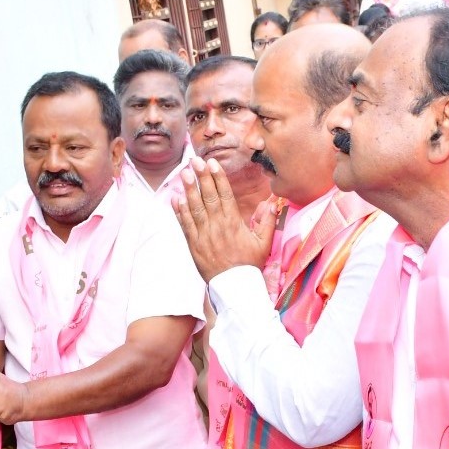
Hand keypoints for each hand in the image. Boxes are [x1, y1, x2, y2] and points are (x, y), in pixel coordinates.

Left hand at [171, 158, 275, 282]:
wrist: (234, 286)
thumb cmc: (250, 264)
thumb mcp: (264, 243)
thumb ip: (268, 221)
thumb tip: (272, 202)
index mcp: (234, 222)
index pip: (225, 194)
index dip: (218, 177)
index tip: (212, 163)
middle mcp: (217, 225)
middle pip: (208, 196)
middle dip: (201, 177)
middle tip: (195, 161)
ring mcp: (204, 235)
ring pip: (195, 208)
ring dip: (189, 189)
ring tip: (184, 173)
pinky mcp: (193, 244)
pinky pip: (185, 224)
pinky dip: (180, 211)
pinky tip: (176, 198)